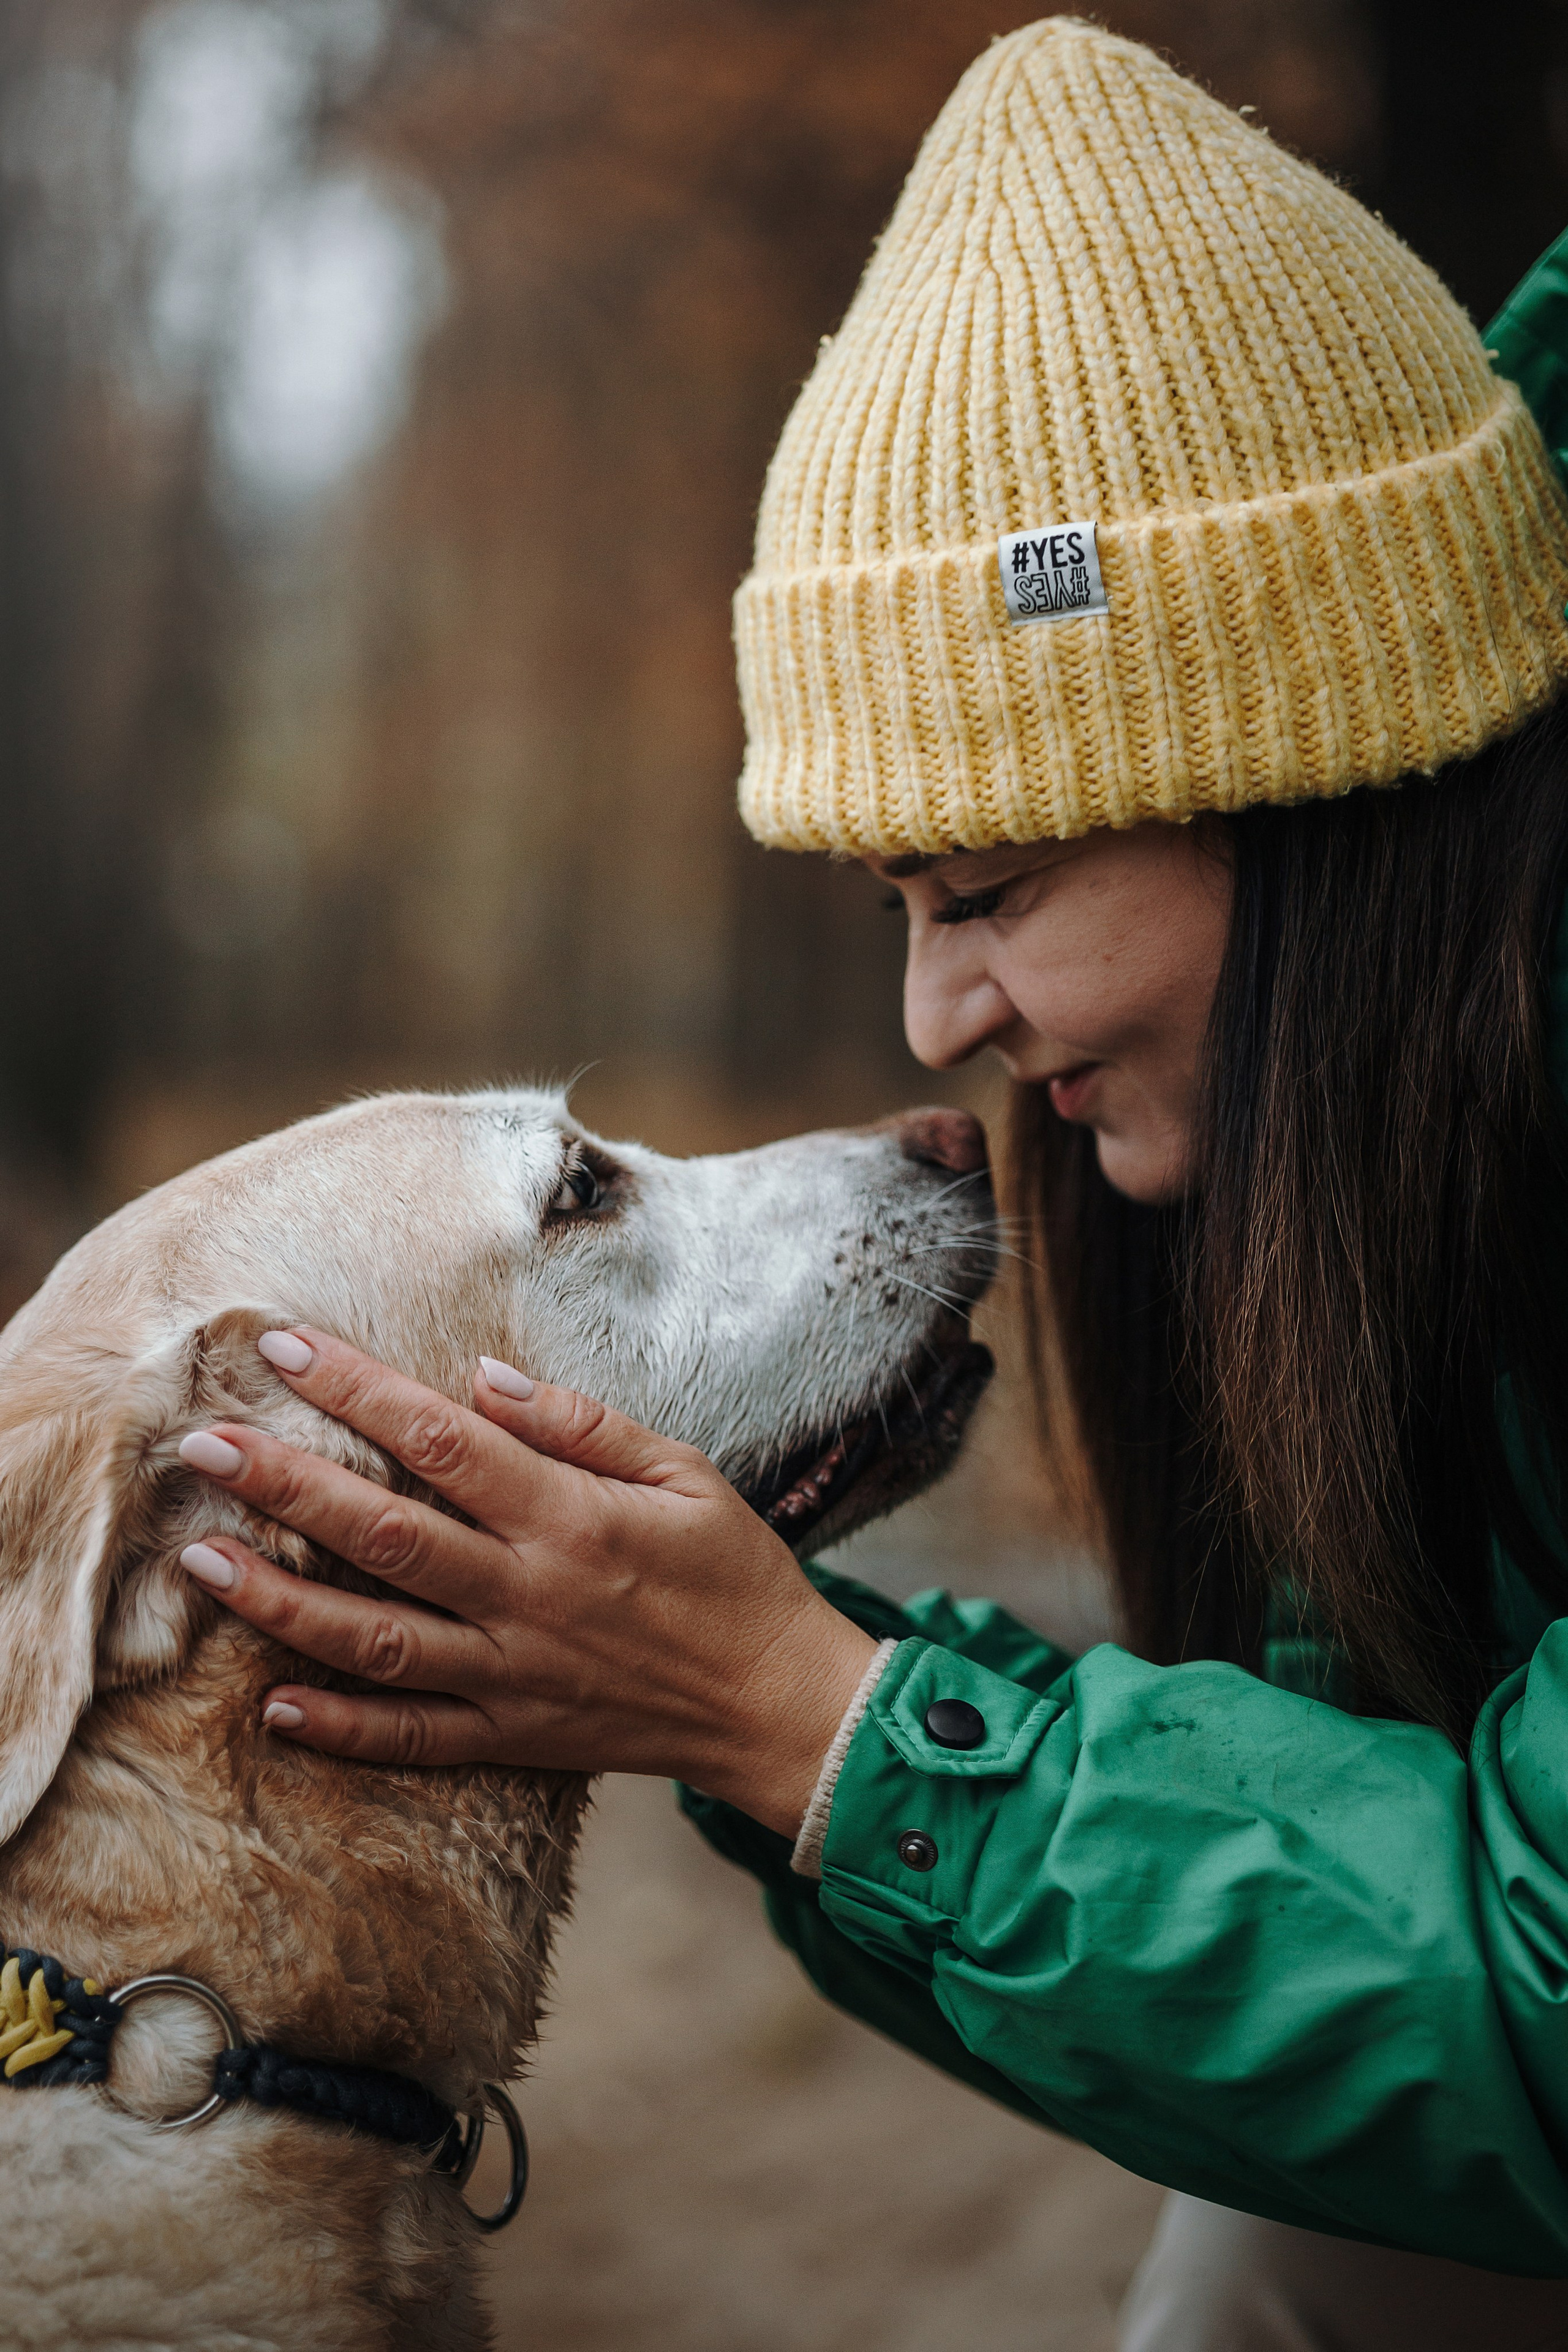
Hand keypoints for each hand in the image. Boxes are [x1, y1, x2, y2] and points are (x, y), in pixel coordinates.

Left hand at [174, 1330, 876, 1837]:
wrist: (779, 1704)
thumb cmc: (735, 1574)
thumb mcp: (684, 1473)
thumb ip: (582, 1424)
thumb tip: (482, 1376)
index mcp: (570, 1520)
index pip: (442, 1441)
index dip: (358, 1390)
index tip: (286, 1347)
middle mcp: (528, 1597)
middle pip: (384, 1535)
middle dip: (286, 1485)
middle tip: (202, 1445)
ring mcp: (514, 1675)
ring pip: (376, 1640)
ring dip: (282, 1603)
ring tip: (203, 1560)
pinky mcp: (514, 1738)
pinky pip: (413, 1739)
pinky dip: (341, 1727)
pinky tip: (272, 1703)